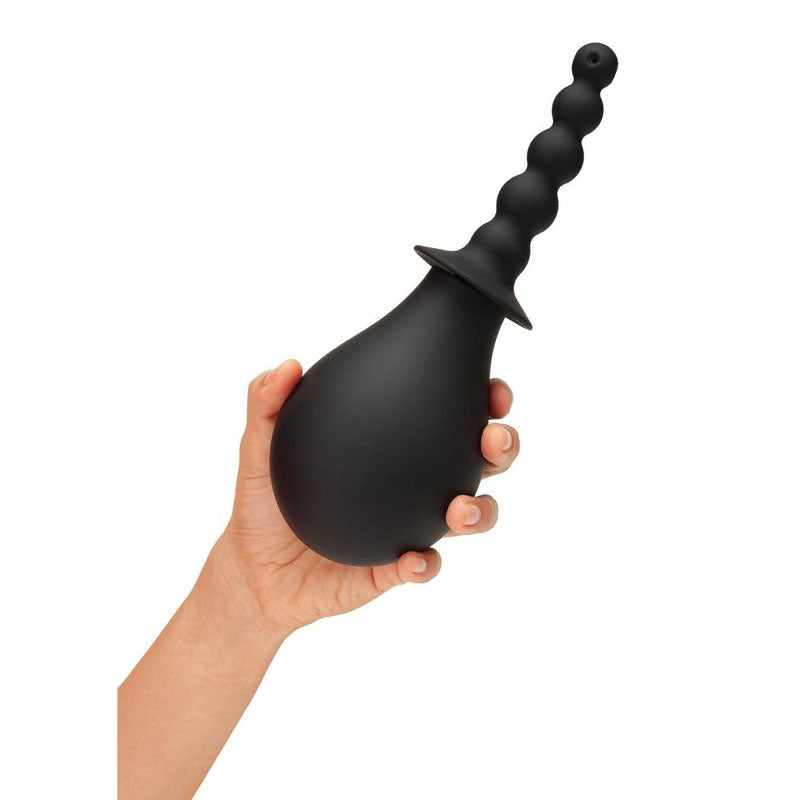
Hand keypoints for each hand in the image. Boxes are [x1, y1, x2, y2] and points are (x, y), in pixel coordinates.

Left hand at [219, 359, 520, 635]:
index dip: (484, 400)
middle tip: (494, 438)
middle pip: (479, 461)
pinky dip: (425, 564)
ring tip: (462, 508)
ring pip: (468, 517)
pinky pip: (421, 567)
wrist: (251, 571)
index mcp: (394, 448)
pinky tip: (414, 558)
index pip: (449, 416)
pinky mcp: (395, 570)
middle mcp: (413, 484)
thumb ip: (266, 404)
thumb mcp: (258, 449)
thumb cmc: (264, 503)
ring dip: (481, 511)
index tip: (492, 389)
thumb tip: (286, 365)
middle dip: (502, 447)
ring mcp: (411, 527)